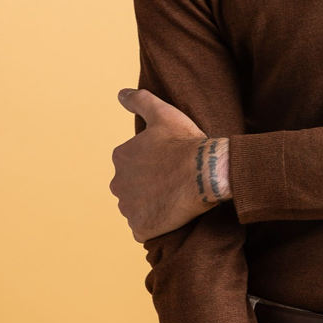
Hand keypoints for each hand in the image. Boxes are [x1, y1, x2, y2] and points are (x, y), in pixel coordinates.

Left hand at [110, 87, 231, 241]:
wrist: (205, 172)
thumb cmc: (186, 142)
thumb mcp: (163, 113)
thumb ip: (139, 101)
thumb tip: (120, 93)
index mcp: (121, 156)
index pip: (133, 164)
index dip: (154, 165)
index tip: (172, 164)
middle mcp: (117, 183)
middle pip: (132, 188)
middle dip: (149, 187)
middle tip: (175, 183)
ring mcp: (128, 208)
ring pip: (137, 208)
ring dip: (152, 206)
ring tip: (175, 199)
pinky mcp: (140, 228)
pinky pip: (143, 229)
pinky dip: (154, 225)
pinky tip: (172, 216)